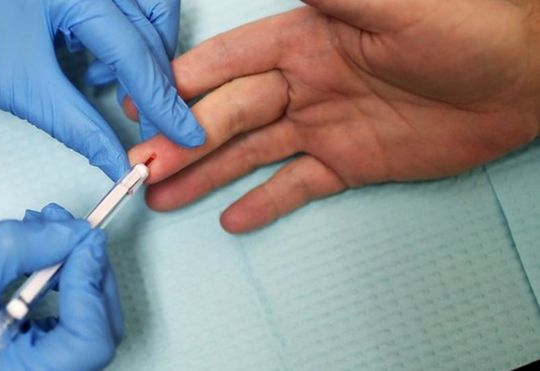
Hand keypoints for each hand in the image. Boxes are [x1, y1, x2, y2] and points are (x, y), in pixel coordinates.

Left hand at [0, 0, 204, 180]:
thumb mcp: (20, 87)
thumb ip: (77, 125)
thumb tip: (113, 158)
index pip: (135, 53)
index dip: (164, 100)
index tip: (187, 132)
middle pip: (153, 25)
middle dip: (156, 77)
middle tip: (154, 120)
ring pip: (147, 9)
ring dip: (142, 54)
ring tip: (111, 85)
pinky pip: (123, 8)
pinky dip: (121, 40)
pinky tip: (95, 65)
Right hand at [0, 204, 122, 370]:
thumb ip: (23, 246)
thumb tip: (74, 231)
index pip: (88, 342)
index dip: (91, 288)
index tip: (83, 243)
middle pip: (98, 329)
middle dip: (90, 273)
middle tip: (75, 231)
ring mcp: (42, 367)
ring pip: (89, 321)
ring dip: (78, 270)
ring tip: (51, 230)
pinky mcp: (39, 352)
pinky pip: (70, 317)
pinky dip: (65, 280)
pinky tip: (45, 251)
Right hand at [128, 2, 539, 232]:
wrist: (521, 77)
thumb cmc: (462, 25)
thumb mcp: (383, 0)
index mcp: (302, 41)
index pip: (225, 64)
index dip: (180, 84)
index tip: (141, 105)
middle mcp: (304, 83)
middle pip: (228, 115)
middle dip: (181, 140)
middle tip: (141, 167)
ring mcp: (324, 125)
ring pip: (251, 153)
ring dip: (206, 175)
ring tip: (164, 196)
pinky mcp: (350, 161)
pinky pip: (298, 185)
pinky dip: (266, 202)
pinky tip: (233, 217)